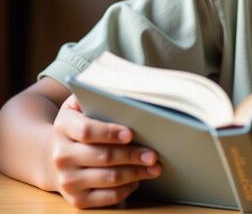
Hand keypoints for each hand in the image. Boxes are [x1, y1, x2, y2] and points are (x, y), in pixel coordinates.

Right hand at [47, 95, 161, 207]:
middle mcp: (61, 155)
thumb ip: (99, 95)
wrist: (55, 152)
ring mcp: (67, 180)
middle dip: (132, 155)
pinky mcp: (76, 199)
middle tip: (153, 154)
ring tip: (154, 168)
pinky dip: (125, 190)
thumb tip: (129, 93)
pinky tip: (137, 180)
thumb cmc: (80, 122)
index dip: (110, 133)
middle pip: (102, 157)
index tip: (131, 134)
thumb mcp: (81, 103)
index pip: (87, 131)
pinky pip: (105, 198)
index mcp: (63, 126)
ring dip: (135, 173)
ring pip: (107, 178)